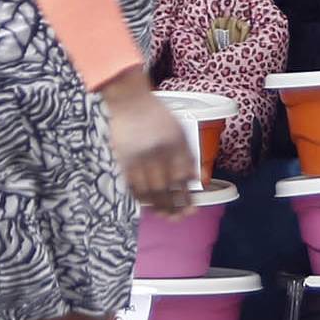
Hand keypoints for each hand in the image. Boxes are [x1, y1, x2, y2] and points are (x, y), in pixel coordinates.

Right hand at [100, 74, 199, 216]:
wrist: (130, 101)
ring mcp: (140, 157)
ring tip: (164, 215)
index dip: (188, 197)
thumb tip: (195, 179)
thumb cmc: (157, 115)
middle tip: (178, 218)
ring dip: (158, 207)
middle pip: (166, 188)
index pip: (183, 178)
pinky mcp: (124, 160)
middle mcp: (158, 153)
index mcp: (175, 144)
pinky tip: (147, 205)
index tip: (191, 209)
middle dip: (173, 207)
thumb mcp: (178, 130)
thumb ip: (187, 154)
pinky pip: (133, 185)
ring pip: (150, 191)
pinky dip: (140, 198)